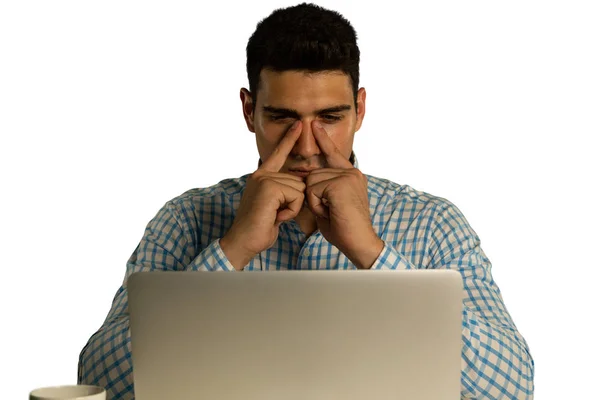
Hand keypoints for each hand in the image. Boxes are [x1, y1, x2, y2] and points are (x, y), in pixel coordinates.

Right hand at [221, 121, 305, 269]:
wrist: (244, 241)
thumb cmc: (260, 227)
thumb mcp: (273, 205)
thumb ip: (283, 191)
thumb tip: (302, 183)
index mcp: (261, 176)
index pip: (278, 154)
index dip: (289, 139)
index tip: (298, 124)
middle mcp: (261, 174)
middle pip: (298, 180)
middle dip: (295, 202)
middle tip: (276, 213)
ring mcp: (264, 179)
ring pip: (300, 189)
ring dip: (293, 208)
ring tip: (275, 215)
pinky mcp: (269, 187)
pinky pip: (296, 196)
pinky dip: (290, 211)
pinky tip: (276, 217)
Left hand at [304, 121, 382, 267]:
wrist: (359, 242)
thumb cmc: (343, 228)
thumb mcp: (330, 203)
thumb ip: (321, 188)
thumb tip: (304, 176)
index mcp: (351, 176)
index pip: (333, 154)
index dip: (323, 140)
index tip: (315, 126)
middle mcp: (351, 172)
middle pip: (314, 174)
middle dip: (314, 196)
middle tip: (330, 211)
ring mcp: (348, 176)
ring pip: (311, 182)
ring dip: (315, 201)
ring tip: (331, 212)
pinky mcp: (341, 183)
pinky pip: (313, 189)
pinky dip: (316, 204)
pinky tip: (330, 212)